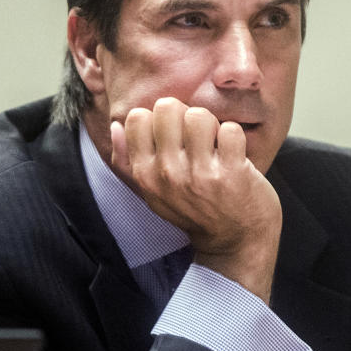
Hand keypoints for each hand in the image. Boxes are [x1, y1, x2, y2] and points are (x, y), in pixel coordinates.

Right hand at [110, 97, 281, 303]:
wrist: (234, 243)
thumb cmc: (194, 212)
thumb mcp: (153, 192)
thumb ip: (127, 161)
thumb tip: (115, 126)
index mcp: (145, 174)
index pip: (137, 117)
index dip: (158, 119)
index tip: (172, 137)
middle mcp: (167, 173)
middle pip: (167, 107)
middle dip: (185, 116)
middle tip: (196, 138)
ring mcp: (200, 174)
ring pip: (199, 115)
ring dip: (212, 126)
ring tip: (215, 146)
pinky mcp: (232, 173)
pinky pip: (230, 130)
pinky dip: (235, 138)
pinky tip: (233, 155)